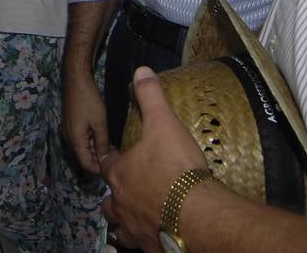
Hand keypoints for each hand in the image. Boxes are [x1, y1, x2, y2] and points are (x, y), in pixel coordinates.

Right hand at [63, 61, 112, 173]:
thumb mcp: (99, 122)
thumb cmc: (89, 100)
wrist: (76, 80)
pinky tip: (102, 137)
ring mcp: (68, 131)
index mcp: (75, 140)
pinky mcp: (70, 124)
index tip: (114, 165)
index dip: (99, 168)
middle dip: (98, 159)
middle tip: (116, 155)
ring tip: (112, 147)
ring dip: (95, 150)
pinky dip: (91, 141)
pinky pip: (81, 139)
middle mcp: (69, 138)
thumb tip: (107, 159)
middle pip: (83, 157)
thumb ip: (102, 142)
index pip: (86, 164)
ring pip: (82, 148)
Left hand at [100, 68, 208, 249]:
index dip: (114, 159)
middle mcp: (121, 205)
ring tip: (135, 216)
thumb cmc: (177, 168)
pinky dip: (144, 240)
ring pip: (120, 229)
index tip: (121, 156)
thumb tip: (141, 71)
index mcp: (120, 175)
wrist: (197, 216)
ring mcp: (135, 229)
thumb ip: (151, 97)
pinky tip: (155, 236)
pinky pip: (142, 246)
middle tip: (128, 190)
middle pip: (109, 203)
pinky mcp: (151, 247)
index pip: (109, 165)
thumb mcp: (164, 124)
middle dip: (115, 196)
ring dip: (124, 222)